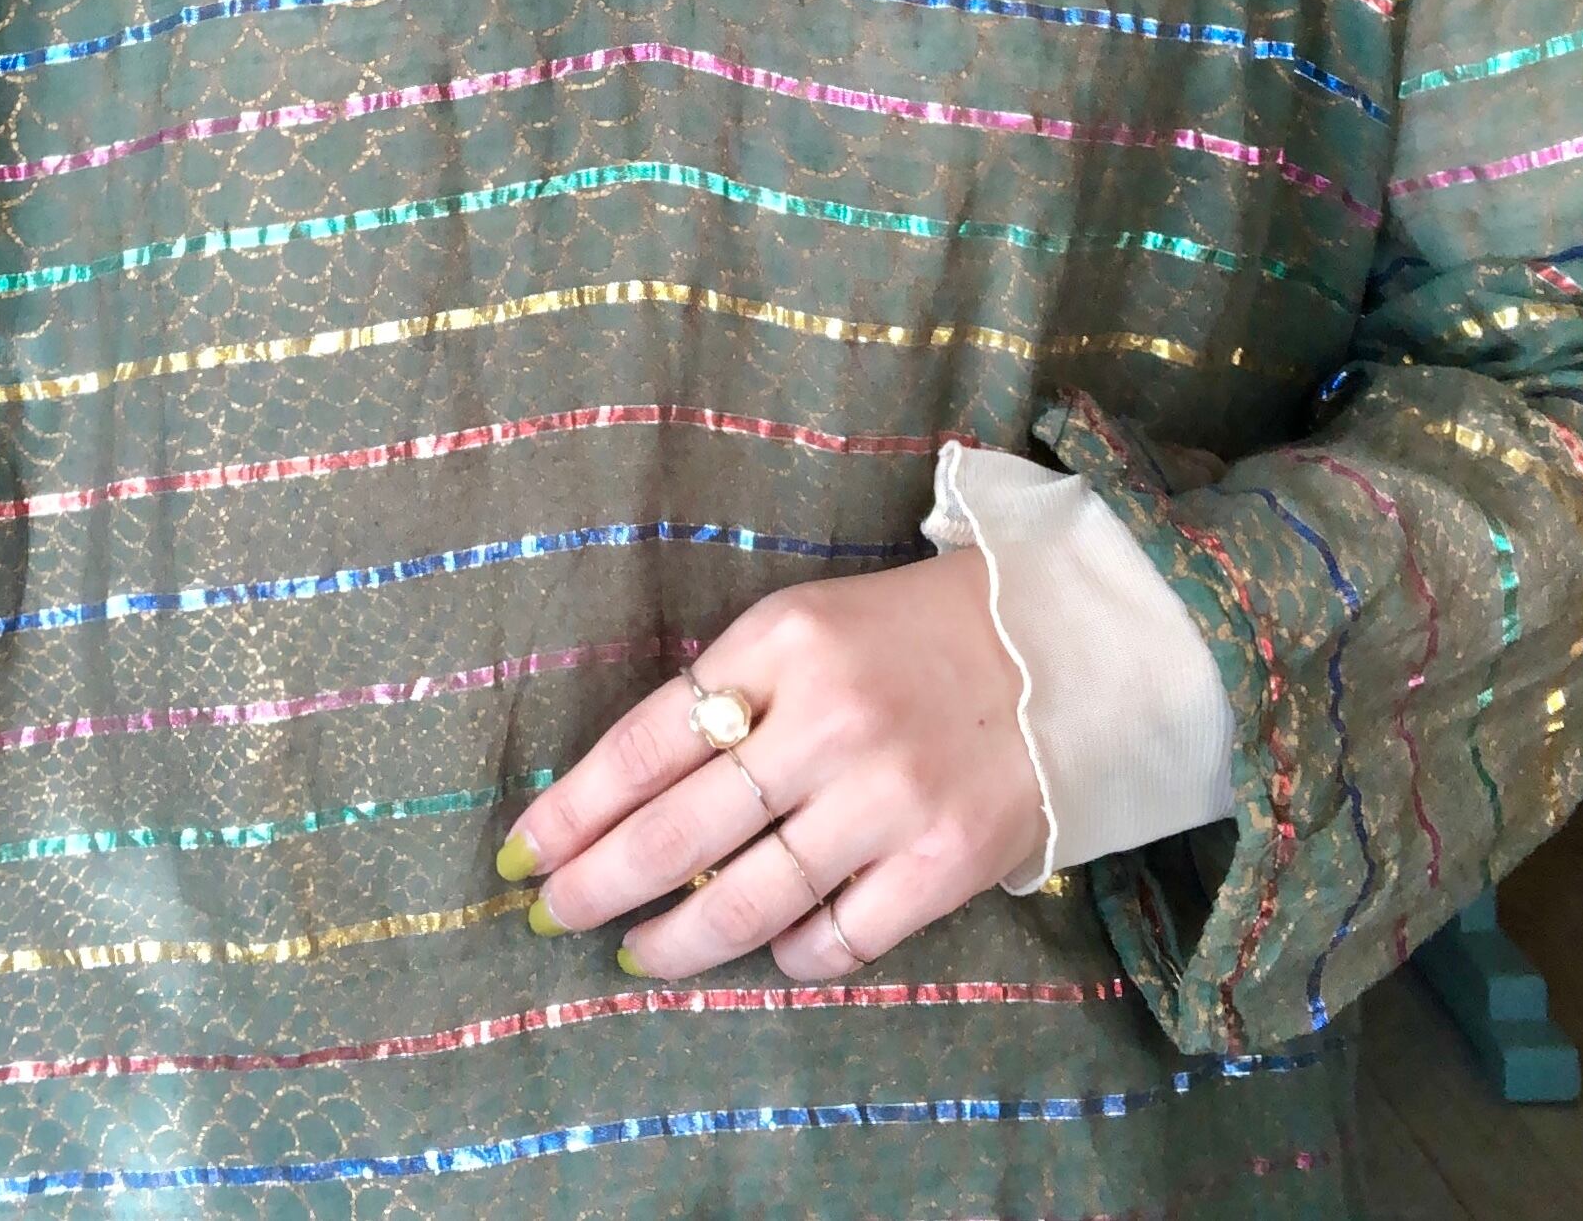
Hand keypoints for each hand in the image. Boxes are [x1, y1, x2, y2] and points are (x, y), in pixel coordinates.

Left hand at [498, 555, 1047, 980]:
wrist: (1060, 647)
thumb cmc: (906, 636)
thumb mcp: (803, 627)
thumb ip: (726, 690)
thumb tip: (626, 791)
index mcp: (780, 644)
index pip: (644, 743)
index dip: (572, 809)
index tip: (521, 852)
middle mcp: (828, 720)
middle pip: (677, 831)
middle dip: (595, 885)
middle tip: (550, 915)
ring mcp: (889, 796)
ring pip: (747, 900)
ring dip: (675, 940)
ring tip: (636, 954)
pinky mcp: (948, 860)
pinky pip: (841, 936)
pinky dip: (791, 955)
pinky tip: (769, 951)